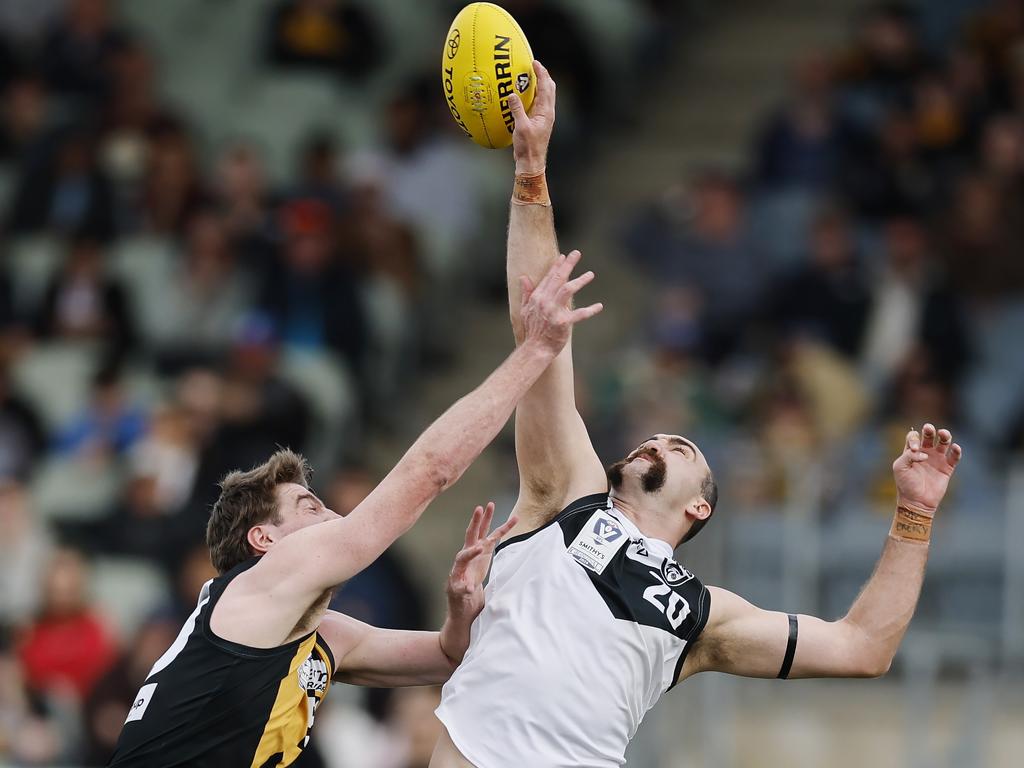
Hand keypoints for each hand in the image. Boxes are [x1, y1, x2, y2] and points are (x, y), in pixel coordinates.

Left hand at [446, 503, 517, 618]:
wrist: (465, 600)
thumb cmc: (459, 598)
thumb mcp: (459, 596)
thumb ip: (463, 590)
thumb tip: (468, 587)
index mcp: (459, 565)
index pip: (463, 555)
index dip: (471, 552)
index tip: (480, 549)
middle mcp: (467, 554)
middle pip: (470, 535)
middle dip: (475, 522)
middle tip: (478, 509)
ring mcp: (477, 551)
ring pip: (482, 532)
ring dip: (486, 519)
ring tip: (491, 504)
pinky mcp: (486, 551)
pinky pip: (495, 537)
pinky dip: (504, 529)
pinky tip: (514, 520)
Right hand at [509, 60, 555, 173]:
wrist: (532, 162)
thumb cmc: (528, 147)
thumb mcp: (521, 127)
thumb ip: (517, 110)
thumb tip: (512, 95)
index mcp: (546, 112)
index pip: (545, 87)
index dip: (541, 73)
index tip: (535, 63)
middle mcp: (547, 113)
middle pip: (549, 89)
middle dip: (543, 76)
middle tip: (534, 67)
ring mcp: (544, 117)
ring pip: (545, 96)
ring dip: (539, 85)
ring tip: (530, 77)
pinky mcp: (539, 122)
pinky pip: (538, 104)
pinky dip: (534, 95)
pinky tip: (525, 95)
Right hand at [519, 249, 602, 355]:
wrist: (535, 349)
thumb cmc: (532, 330)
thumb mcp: (524, 309)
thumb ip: (526, 292)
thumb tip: (523, 277)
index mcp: (537, 297)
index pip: (548, 277)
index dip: (557, 266)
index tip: (564, 256)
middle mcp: (545, 302)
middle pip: (558, 279)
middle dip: (568, 265)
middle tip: (577, 253)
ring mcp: (554, 311)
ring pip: (568, 290)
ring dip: (580, 281)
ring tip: (590, 274)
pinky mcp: (563, 323)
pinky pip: (579, 314)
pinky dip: (590, 310)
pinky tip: (599, 306)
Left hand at [892, 423, 962, 514]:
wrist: (916, 501)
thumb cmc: (905, 484)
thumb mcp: (900, 467)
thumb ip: (908, 456)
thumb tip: (924, 453)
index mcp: (911, 451)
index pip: (913, 436)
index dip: (914, 438)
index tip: (915, 448)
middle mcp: (925, 452)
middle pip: (929, 435)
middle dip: (929, 430)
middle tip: (929, 429)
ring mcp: (937, 459)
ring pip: (943, 442)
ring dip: (945, 436)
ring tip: (944, 434)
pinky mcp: (947, 468)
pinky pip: (954, 456)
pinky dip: (956, 451)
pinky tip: (955, 447)